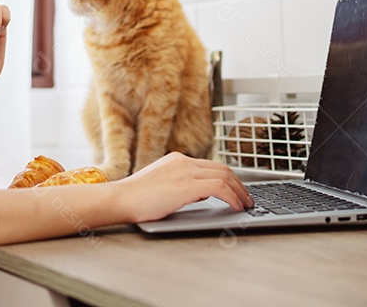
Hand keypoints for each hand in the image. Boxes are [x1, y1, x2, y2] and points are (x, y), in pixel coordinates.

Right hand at [114, 153, 253, 222]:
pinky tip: (236, 207)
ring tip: (246, 205)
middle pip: (222, 168)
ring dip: (240, 192)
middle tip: (247, 198)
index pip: (211, 165)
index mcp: (177, 160)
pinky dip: (232, 197)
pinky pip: (220, 188)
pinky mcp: (187, 184)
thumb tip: (200, 195)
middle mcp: (184, 161)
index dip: (228, 178)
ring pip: (225, 176)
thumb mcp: (161, 186)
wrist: (120, 199)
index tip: (236, 189)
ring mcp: (186, 171)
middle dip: (239, 184)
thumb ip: (180, 185)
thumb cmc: (135, 199)